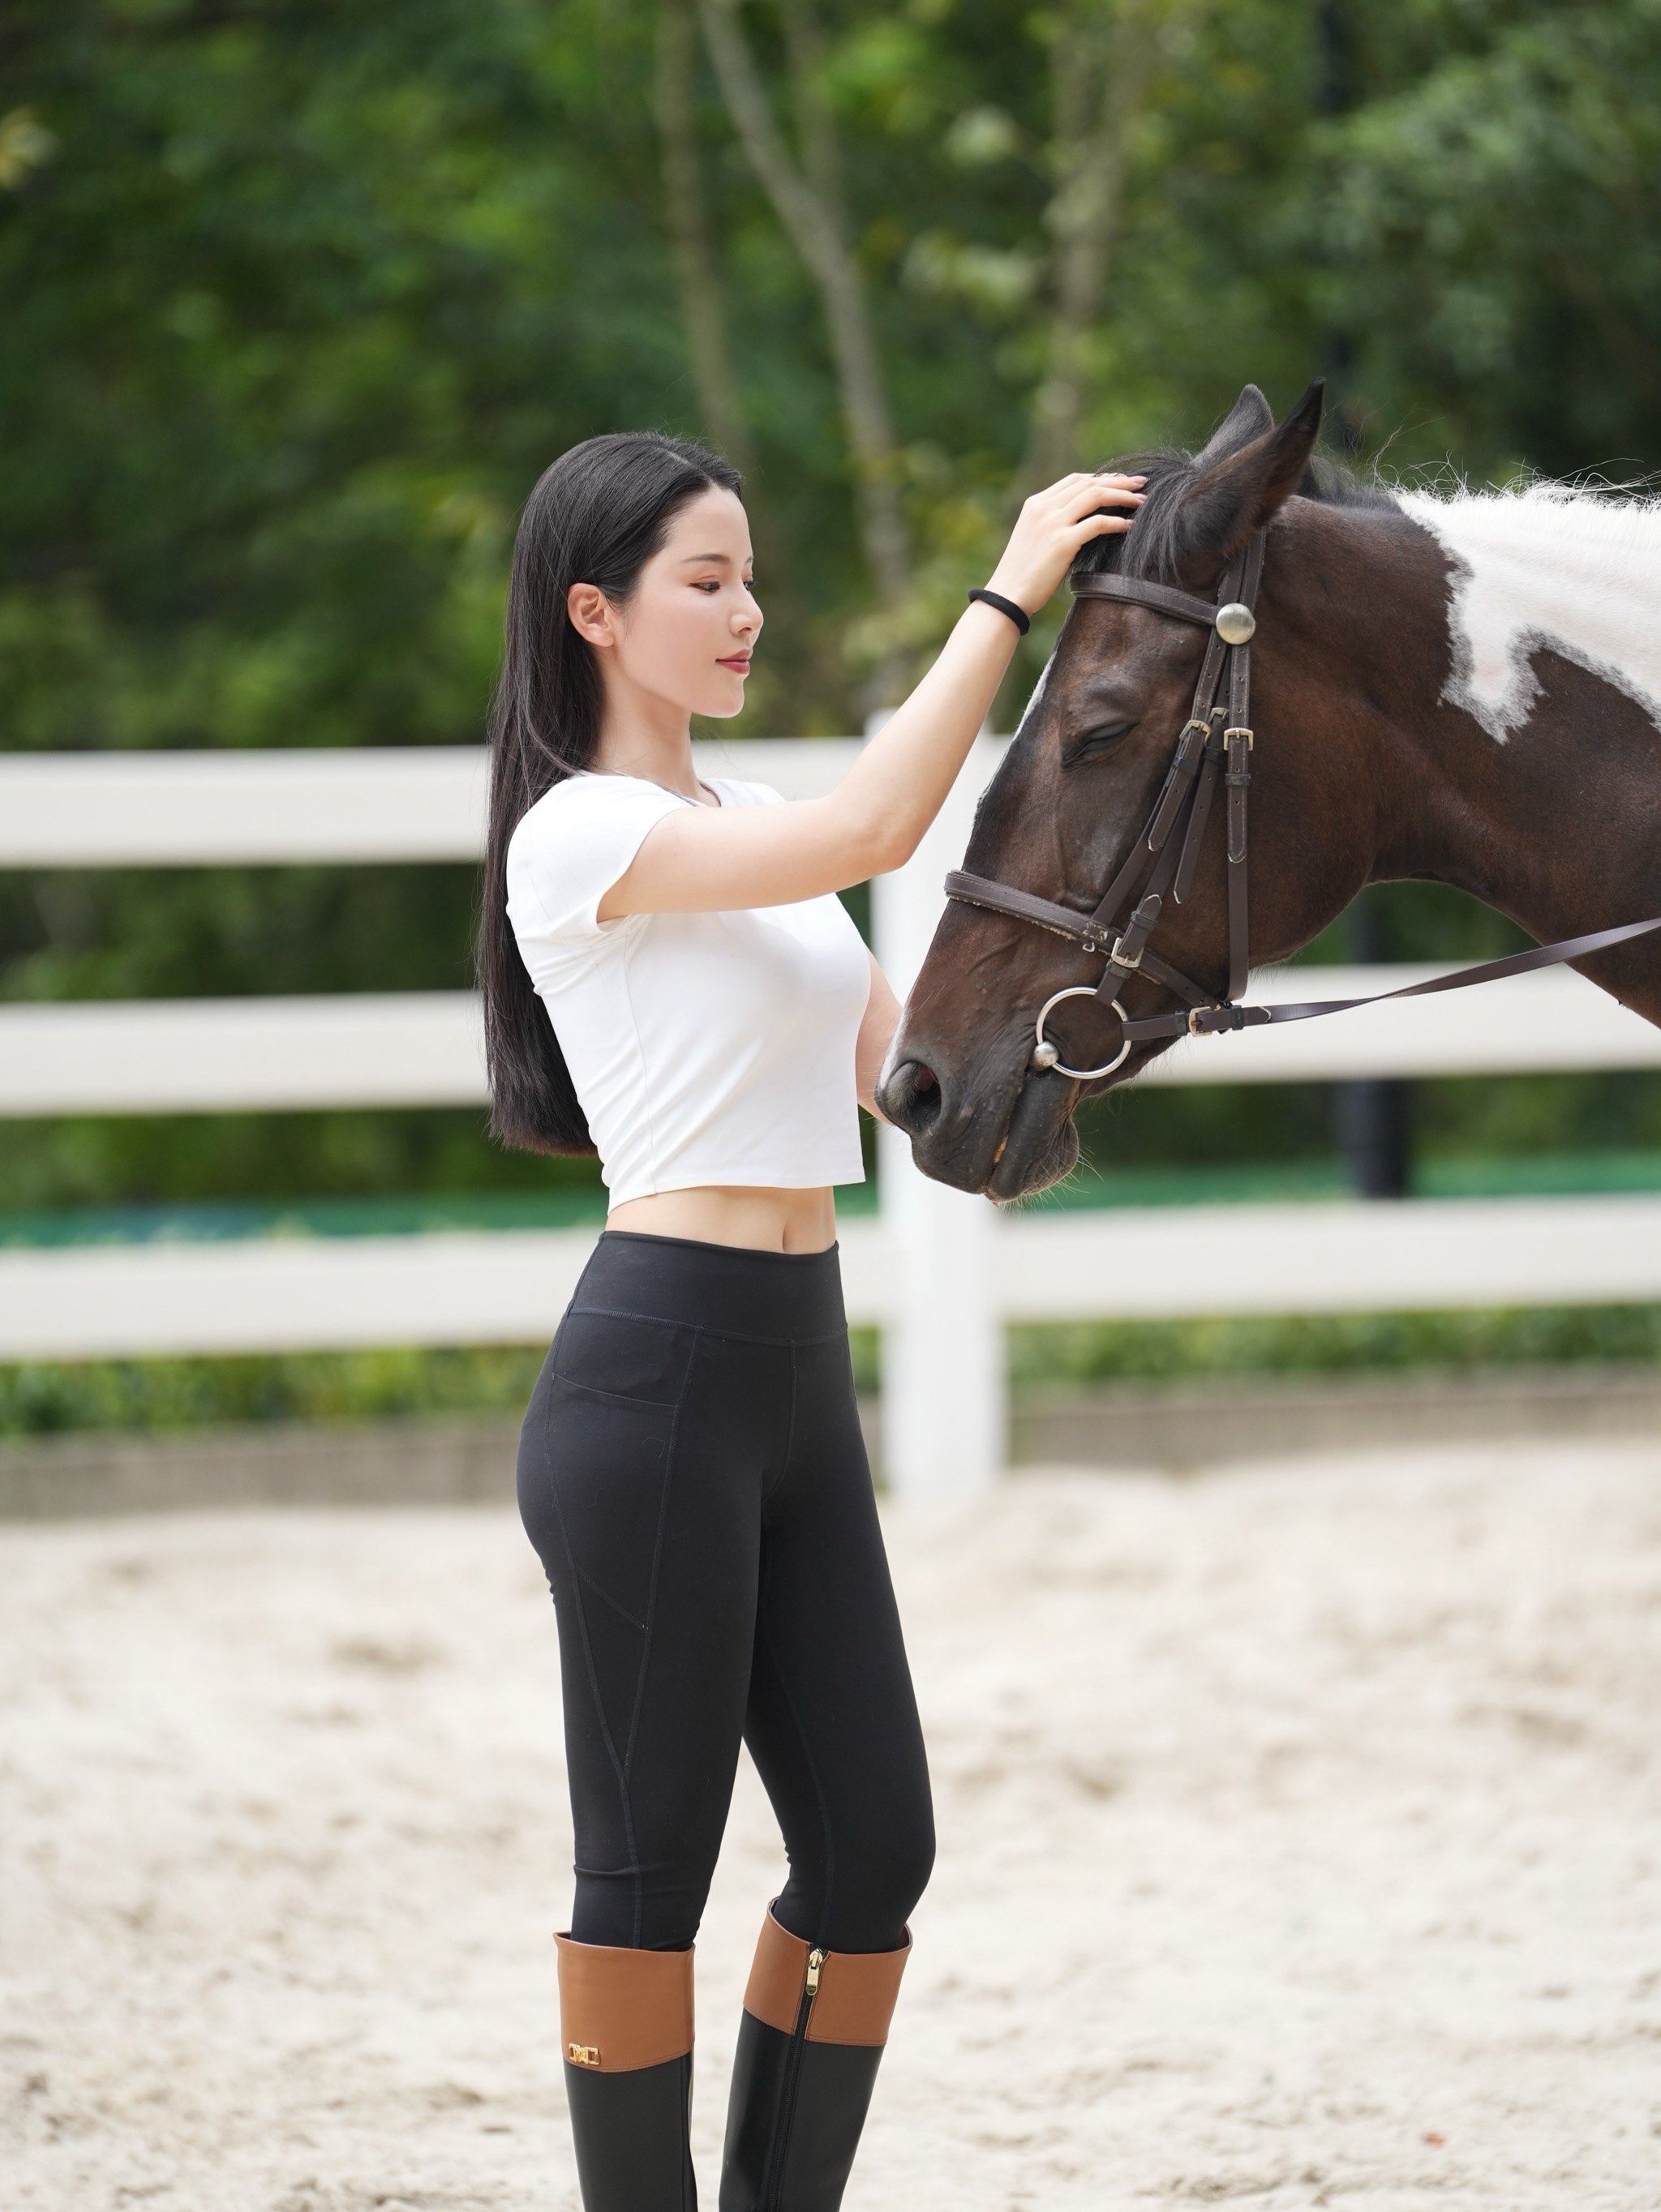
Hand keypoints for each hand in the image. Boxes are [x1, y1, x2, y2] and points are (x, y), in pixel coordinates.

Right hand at [981, 470, 1146, 616]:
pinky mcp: (1062, 542)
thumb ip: (1053, 523)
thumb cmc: (1022, 574)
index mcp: (1035, 504)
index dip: (1101, 478)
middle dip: (1118, 482)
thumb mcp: (1034, 538)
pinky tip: (1130, 526)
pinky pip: (1098, 524)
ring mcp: (1053, 523)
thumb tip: (1084, 522)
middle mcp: (1044, 508)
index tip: (1120, 482)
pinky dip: (1118, 522)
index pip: (1074, 480)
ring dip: (1123, 497)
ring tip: (1142, 502)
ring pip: (1095, 497)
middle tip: (1140, 484)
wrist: (1008, 596)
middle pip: (1089, 484)